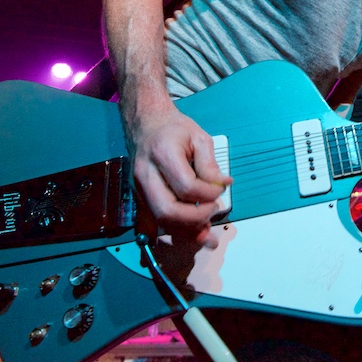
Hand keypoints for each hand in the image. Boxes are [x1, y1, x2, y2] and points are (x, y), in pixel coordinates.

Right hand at [128, 106, 232, 246]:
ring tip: (207, 232)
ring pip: (160, 220)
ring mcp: (139, 188)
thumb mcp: (199, 137)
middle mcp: (146, 174)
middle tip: (213, 210)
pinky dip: (172, 231)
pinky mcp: (139, 197)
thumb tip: (222, 185)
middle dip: (195, 218)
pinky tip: (187, 237)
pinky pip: (152, 222)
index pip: (186, 186)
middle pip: (167, 209)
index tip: (220, 189)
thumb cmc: (173, 129)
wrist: (147, 125)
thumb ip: (210, 164)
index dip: (208, 194)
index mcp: (162, 153)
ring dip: (186, 230)